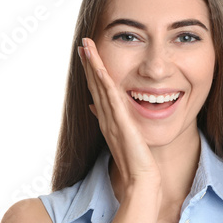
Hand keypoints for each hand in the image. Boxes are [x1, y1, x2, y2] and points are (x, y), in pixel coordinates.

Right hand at [78, 38, 160, 190]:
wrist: (140, 178)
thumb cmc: (134, 161)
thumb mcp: (122, 137)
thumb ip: (111, 121)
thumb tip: (96, 107)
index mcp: (108, 120)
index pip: (98, 91)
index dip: (92, 72)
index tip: (87, 55)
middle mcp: (106, 117)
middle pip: (95, 85)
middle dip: (89, 64)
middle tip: (82, 44)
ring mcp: (112, 120)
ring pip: (99, 88)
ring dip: (93, 66)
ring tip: (87, 47)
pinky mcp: (121, 123)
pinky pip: (110, 99)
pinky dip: (104, 82)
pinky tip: (101, 68)